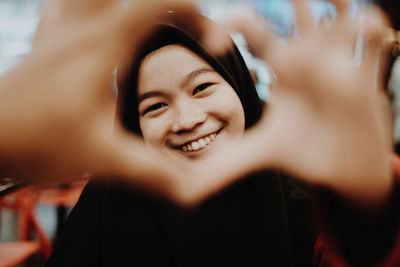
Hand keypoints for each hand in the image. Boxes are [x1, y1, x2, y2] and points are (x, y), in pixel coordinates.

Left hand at [0, 0, 226, 188]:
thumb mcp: (102, 157)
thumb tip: (193, 187)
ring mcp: (60, 32)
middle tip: (182, 23)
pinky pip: (65, 3)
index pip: (160, 4)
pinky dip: (88, 3)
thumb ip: (151, 169)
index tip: (213, 43)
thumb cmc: (34, 142)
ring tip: (150, 20)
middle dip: (166, 2)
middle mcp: (82, 28)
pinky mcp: (47, 44)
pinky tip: (96, 16)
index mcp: (103, 46)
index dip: (197, 15)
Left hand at [214, 0, 393, 204]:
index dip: (227, 24)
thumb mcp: (262, 153)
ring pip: (339, 11)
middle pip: (297, 6)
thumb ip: (228, 163)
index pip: (250, 28)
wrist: (342, 170)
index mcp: (280, 66)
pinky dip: (372, 29)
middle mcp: (308, 57)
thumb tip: (189, 188)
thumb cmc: (302, 154)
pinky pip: (372, 40)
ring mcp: (339, 62)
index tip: (210, 43)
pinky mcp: (366, 77)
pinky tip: (371, 35)